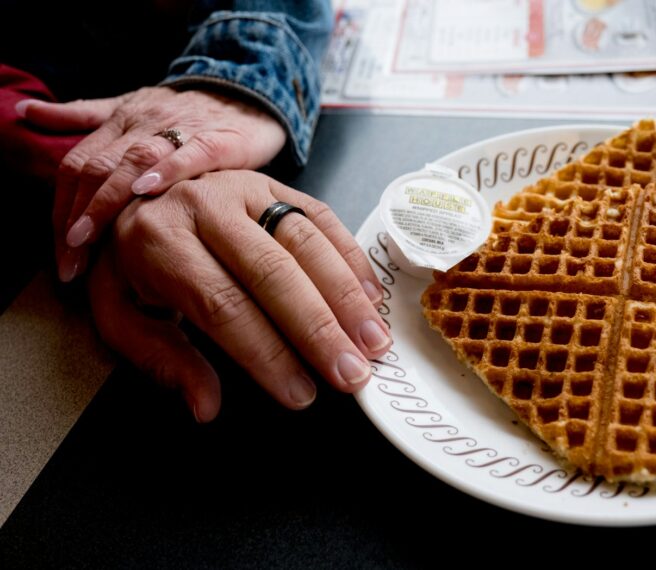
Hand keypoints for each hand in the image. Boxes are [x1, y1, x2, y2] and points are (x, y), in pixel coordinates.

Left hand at [16, 86, 286, 281]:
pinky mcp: (220, 140)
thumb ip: (83, 115)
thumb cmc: (191, 110)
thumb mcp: (131, 105)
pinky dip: (166, 171)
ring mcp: (181, 131)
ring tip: (90, 238)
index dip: (61, 208)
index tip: (61, 251)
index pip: (77, 165)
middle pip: (97, 167)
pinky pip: (189, 154)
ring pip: (133, 161)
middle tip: (70, 259)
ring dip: (107, 201)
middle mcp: (143, 126)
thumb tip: (26, 110)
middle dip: (77, 216)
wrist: (251, 91)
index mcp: (120, 122)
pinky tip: (147, 191)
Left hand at [88, 170, 387, 421]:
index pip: (223, 304)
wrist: (127, 195)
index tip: (299, 393)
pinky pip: (322, 218)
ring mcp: (246, 189)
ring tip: (373, 342)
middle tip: (350, 374)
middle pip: (273, 273)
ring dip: (347, 297)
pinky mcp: (275, 184)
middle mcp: (206, 206)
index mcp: (160, 240)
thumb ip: (162, 359)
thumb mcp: (120, 314)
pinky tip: (371, 298)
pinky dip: (352, 259)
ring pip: (306, 243)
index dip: (266, 352)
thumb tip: (206, 405)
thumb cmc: (129, 263)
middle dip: (319, 330)